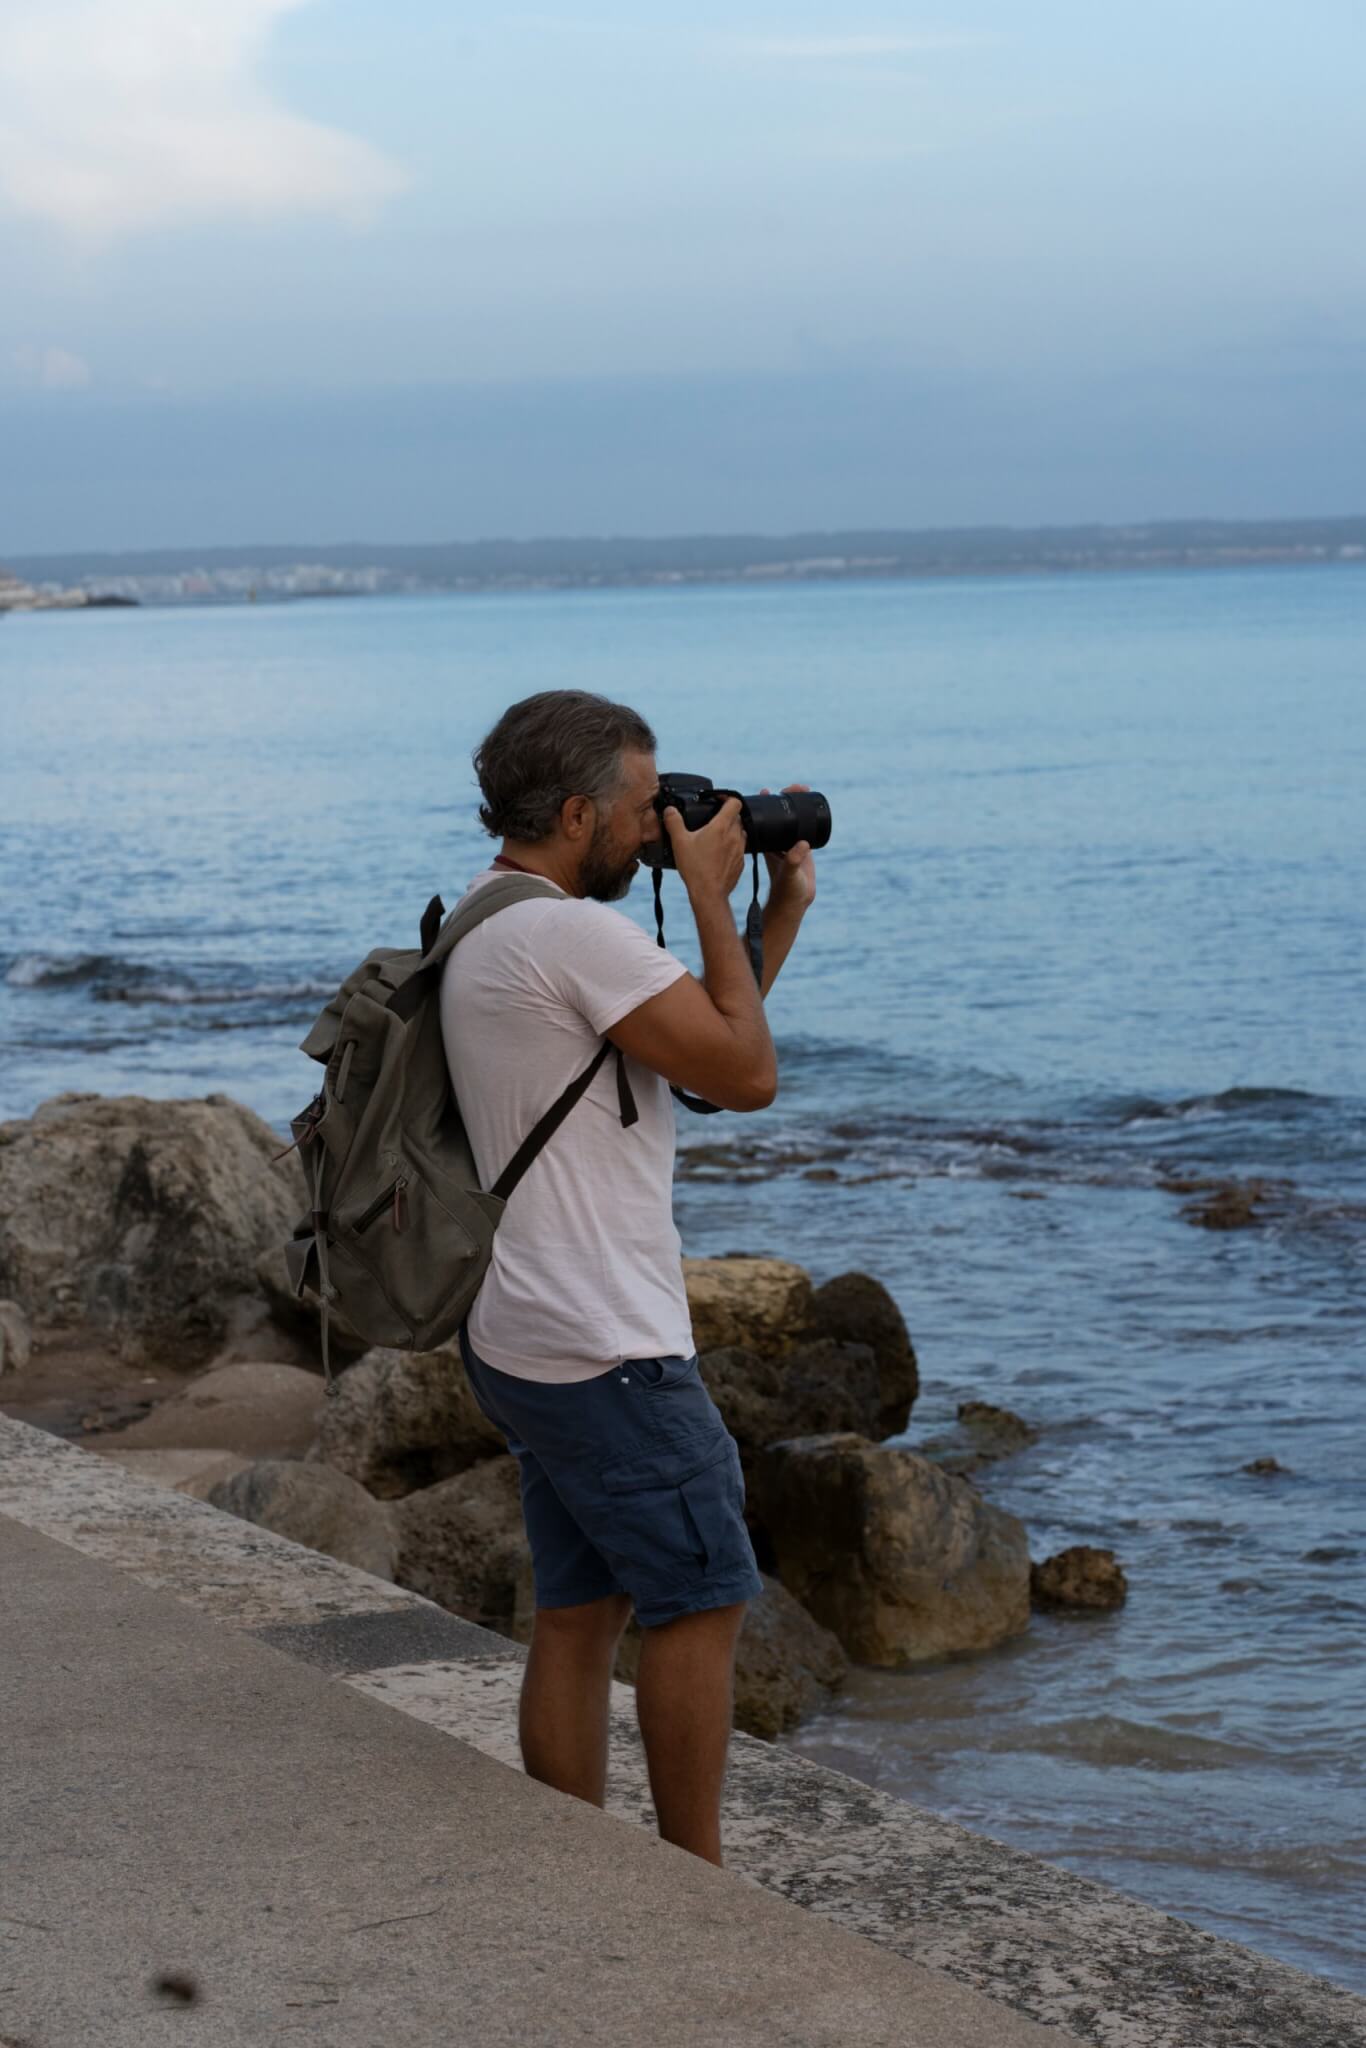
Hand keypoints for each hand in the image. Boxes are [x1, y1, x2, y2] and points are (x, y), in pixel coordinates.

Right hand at [663, 796, 745, 900]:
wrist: (709, 894)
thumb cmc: (695, 868)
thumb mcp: (679, 842)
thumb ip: (674, 822)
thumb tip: (670, 810)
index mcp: (721, 827)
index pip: (735, 802)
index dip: (727, 797)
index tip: (717, 800)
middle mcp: (734, 836)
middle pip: (737, 817)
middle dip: (727, 815)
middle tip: (712, 819)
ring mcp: (740, 850)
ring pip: (740, 832)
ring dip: (731, 831)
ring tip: (716, 837)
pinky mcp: (741, 863)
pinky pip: (740, 849)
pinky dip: (732, 847)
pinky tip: (719, 854)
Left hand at [759, 785, 816, 913]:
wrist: (796, 901)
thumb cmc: (786, 890)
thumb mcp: (788, 873)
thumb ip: (794, 861)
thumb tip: (802, 846)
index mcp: (767, 845)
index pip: (762, 819)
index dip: (764, 804)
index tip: (768, 790)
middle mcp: (775, 841)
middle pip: (777, 814)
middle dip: (783, 798)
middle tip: (794, 788)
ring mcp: (787, 843)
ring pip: (789, 819)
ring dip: (794, 804)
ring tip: (801, 790)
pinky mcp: (800, 847)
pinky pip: (801, 827)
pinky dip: (804, 816)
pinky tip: (809, 806)